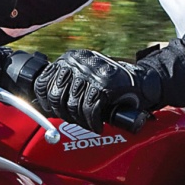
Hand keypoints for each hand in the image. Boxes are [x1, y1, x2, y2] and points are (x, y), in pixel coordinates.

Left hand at [33, 49, 161, 132]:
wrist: (142, 82)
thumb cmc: (111, 85)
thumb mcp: (83, 78)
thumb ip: (65, 85)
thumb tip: (41, 105)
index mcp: (69, 59)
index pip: (42, 82)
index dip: (43, 102)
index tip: (50, 112)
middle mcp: (78, 62)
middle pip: (55, 96)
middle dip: (63, 114)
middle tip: (74, 121)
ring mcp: (91, 72)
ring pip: (72, 105)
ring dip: (80, 121)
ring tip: (88, 123)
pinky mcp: (105, 84)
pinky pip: (89, 109)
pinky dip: (93, 122)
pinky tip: (97, 125)